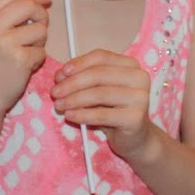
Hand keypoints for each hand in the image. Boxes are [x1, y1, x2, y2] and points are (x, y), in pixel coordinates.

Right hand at [0, 0, 50, 115]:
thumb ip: (7, 15)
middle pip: (29, 5)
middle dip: (42, 15)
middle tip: (40, 27)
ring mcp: (5, 43)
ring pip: (40, 29)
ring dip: (40, 41)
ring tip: (26, 52)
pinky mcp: (19, 59)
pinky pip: (42, 50)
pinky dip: (38, 59)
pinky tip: (25, 66)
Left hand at [50, 49, 158, 163]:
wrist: (135, 138)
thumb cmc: (114, 110)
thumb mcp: (99, 90)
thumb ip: (83, 79)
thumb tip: (60, 76)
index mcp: (130, 64)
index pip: (101, 56)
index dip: (78, 63)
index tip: (60, 74)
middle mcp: (139, 77)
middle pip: (98, 74)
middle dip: (72, 83)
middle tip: (54, 92)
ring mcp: (140, 98)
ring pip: (99, 94)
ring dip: (74, 99)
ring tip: (59, 105)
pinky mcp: (135, 118)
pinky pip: (102, 114)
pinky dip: (82, 114)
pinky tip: (70, 116)